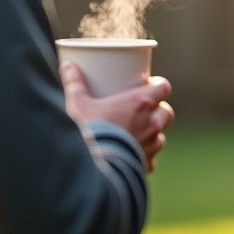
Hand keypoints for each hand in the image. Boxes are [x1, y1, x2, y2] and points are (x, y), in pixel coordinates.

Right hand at [60, 62, 174, 172]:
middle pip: (167, 113)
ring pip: (161, 137)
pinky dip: (145, 158)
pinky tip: (133, 158)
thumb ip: (74, 83)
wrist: (89, 168)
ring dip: (153, 134)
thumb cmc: (86, 130)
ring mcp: (150, 146)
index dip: (159, 86)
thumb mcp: (77, 104)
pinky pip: (151, 161)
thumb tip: (67, 65)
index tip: (148, 86)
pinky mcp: (144, 165)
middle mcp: (151, 124)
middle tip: (142, 111)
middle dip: (158, 111)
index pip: (164, 88)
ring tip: (137, 134)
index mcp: (140, 103)